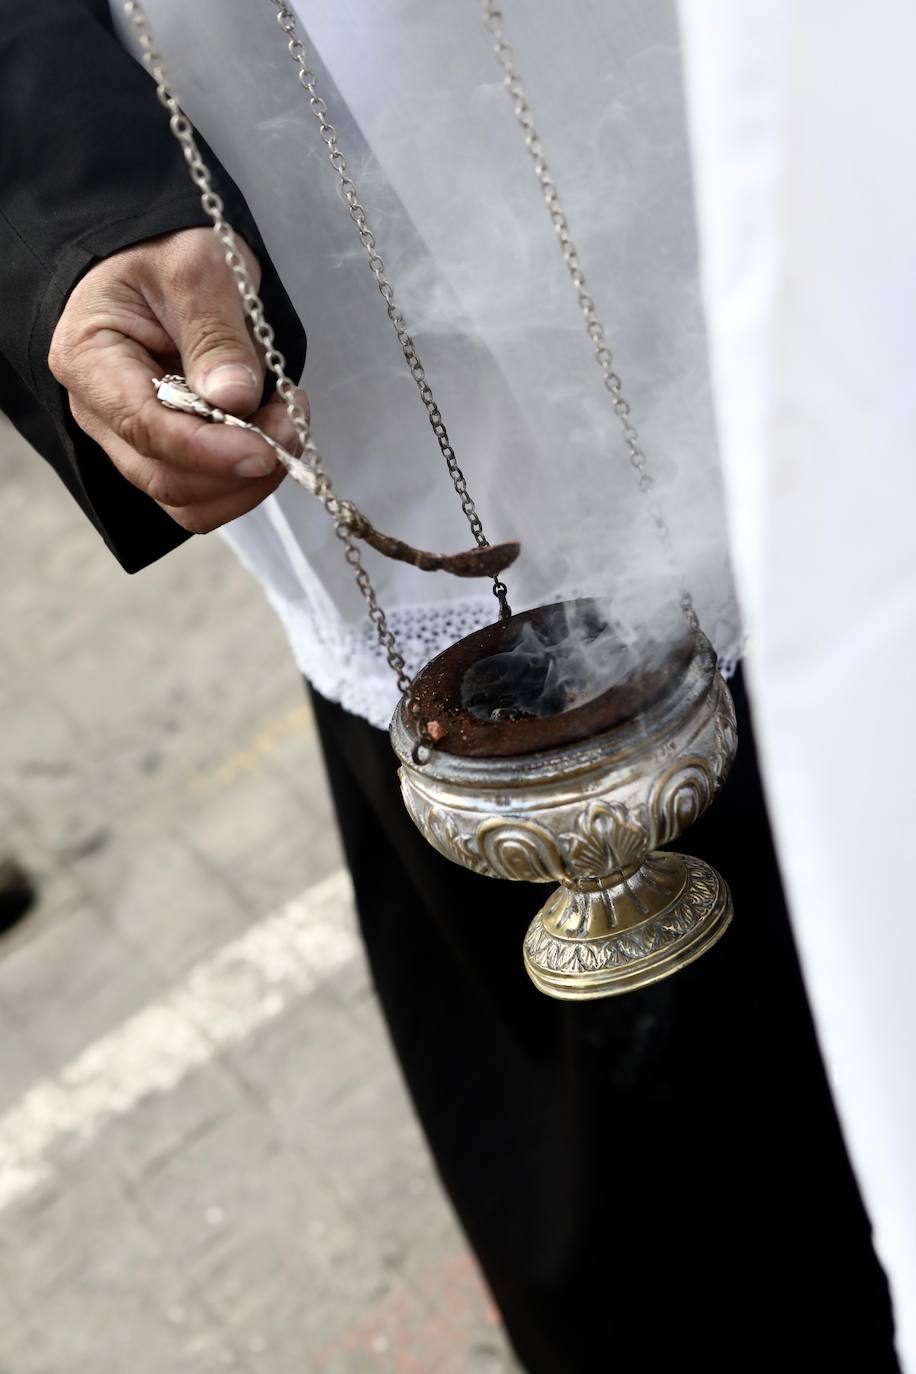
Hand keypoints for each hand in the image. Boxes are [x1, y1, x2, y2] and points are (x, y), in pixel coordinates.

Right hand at [49, 227, 308, 534]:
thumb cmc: (169, 256)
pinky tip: (272, 432)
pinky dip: (247, 478)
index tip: (264, 451)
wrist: (168, 263)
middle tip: (293, 423)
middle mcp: (101, 413)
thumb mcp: (197, 269)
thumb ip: (215, 334)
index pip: (143, 426)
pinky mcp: (168, 454)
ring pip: (188, 500)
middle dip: (237, 466)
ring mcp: (131, 441)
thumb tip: (235, 400)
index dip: (207, 450)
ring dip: (248, 480)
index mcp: (89, 358)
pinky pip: (206, 493)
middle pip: (165, 477)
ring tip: (288, 423)